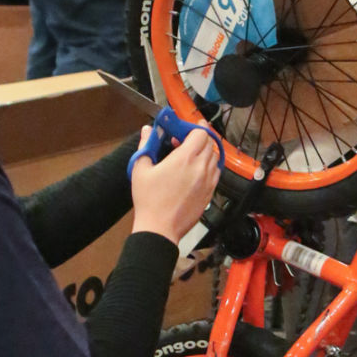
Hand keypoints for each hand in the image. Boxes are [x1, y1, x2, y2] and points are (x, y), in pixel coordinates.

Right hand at [130, 126, 221, 245]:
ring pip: (214, 158)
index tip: (185, 130)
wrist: (160, 228)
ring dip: (204, 152)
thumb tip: (147, 130)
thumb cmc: (149, 200)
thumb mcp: (140, 170)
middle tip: (183, 143)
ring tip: (189, 157)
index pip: (201, 133)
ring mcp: (208, 182)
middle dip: (198, 139)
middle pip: (210, 143)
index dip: (194, 128)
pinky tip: (195, 172)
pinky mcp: (210, 194)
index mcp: (184, 159)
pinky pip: (215, 173)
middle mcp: (200, 168)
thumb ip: (146, 146)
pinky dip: (208, 167)